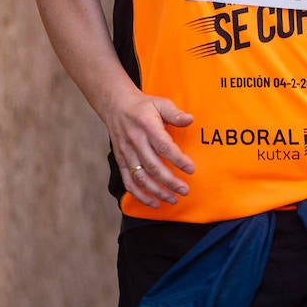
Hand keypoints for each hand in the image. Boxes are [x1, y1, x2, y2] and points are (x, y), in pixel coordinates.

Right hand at [104, 90, 194, 208]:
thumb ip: (175, 114)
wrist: (116, 106)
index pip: (163, 146)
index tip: (191, 169)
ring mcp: (126, 153)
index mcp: (147, 126)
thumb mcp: (161, 103)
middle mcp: (135, 141)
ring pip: (140, 177)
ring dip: (156, 191)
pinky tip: (153, 202)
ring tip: (172, 199)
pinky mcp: (121, 160)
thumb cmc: (144, 106)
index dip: (177, 159)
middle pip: (152, 166)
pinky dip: (139, 195)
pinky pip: (128, 181)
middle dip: (169, 181)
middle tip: (185, 190)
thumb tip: (190, 120)